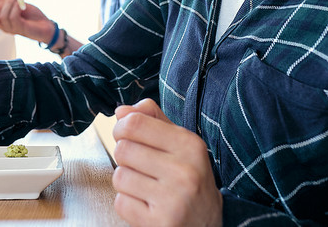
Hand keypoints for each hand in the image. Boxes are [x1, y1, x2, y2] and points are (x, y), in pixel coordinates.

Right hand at [0, 0, 55, 43]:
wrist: (47, 26)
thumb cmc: (33, 16)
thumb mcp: (19, 7)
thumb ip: (10, 3)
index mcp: (3, 23)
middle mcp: (5, 27)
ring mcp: (12, 29)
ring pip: (3, 16)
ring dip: (9, 3)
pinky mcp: (21, 28)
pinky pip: (13, 17)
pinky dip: (16, 7)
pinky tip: (22, 4)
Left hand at [112, 99, 222, 226]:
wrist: (208, 224)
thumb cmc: (190, 180)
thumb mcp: (181, 144)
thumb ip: (153, 121)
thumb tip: (121, 111)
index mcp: (190, 145)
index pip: (135, 123)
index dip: (121, 128)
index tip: (125, 135)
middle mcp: (184, 171)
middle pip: (123, 149)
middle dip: (125, 158)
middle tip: (140, 167)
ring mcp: (173, 200)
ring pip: (119, 177)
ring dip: (126, 182)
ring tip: (145, 186)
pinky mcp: (160, 222)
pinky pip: (121, 203)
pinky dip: (128, 203)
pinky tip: (146, 204)